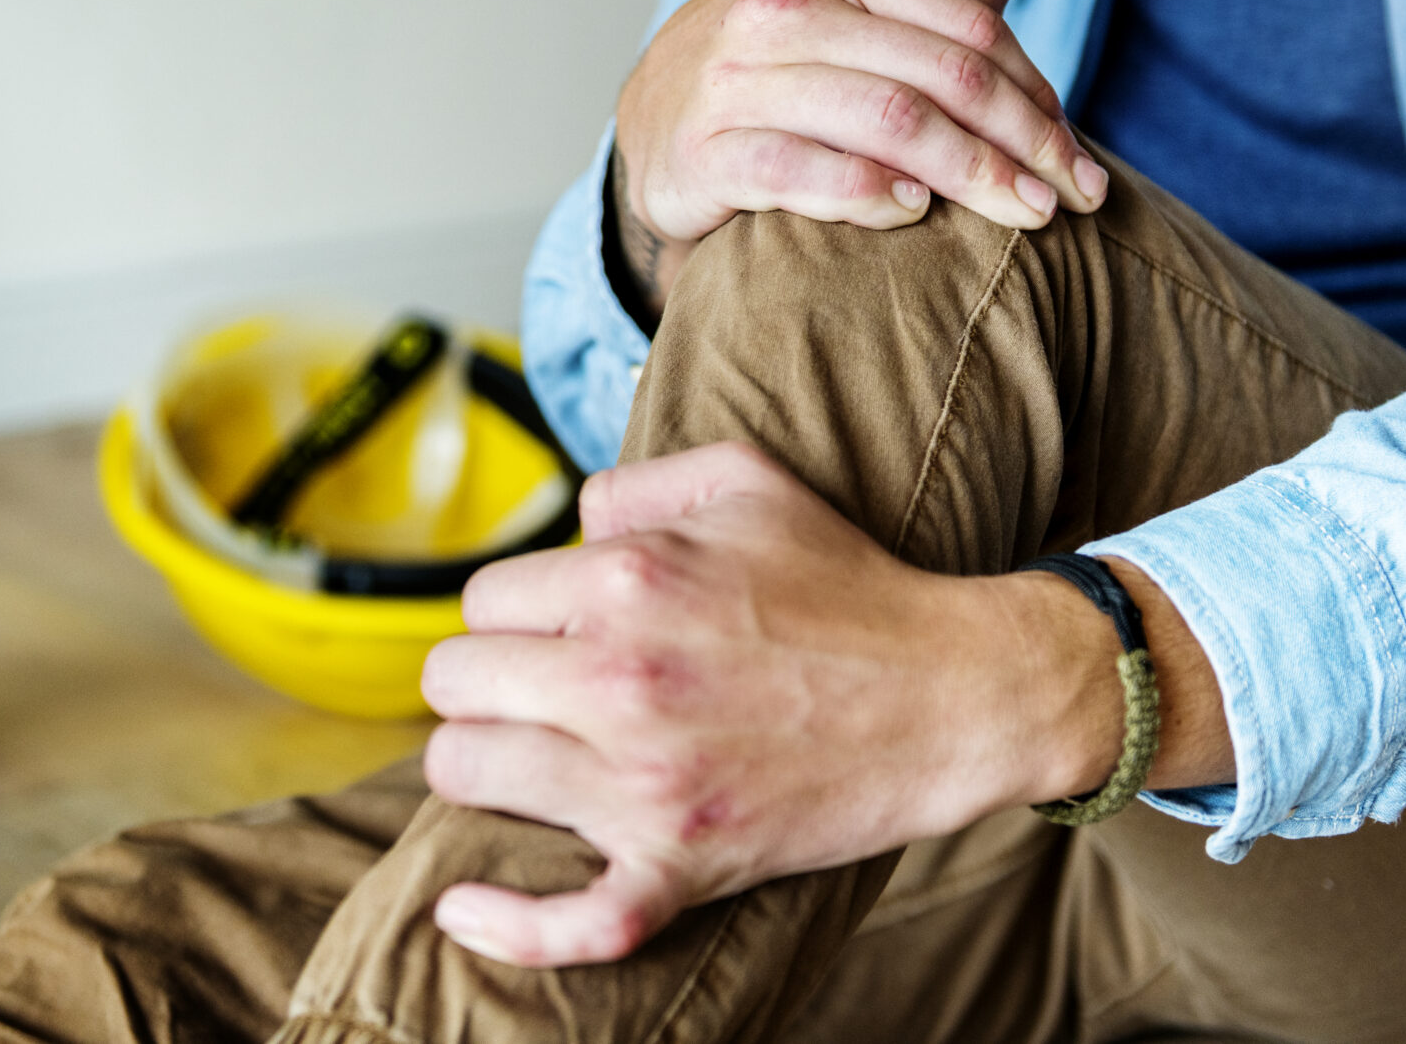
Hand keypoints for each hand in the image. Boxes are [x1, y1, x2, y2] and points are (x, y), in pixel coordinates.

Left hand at [416, 444, 1136, 968]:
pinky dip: (510, 925)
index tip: (556, 629)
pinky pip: (570, 922)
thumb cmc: (848, 581)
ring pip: (466, 775)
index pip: (482, 600)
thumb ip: (632, 483)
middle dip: (487, 681)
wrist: (952, 695)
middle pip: (453, 684)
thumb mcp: (744, 479)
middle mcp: (619, 679)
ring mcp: (647, 784)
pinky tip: (464, 911)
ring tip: (531, 756)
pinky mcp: (683, 865)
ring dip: (487, 765)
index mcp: (626, 580)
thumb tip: (565, 532)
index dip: (515, 613)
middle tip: (537, 691)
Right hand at [611, 0, 1106, 313]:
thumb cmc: (777, 62)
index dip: (1037, 94)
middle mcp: (781, 5)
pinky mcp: (703, 151)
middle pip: (943, 73)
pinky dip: (870, 195)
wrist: (654, 115)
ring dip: (974, 175)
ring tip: (1025, 215)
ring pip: (889, 120)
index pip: (970, 25)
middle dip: (1024, 142)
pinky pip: (804, 172)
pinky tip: (916, 213)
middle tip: (1074, 198)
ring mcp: (737, 78)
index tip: (1076, 157)